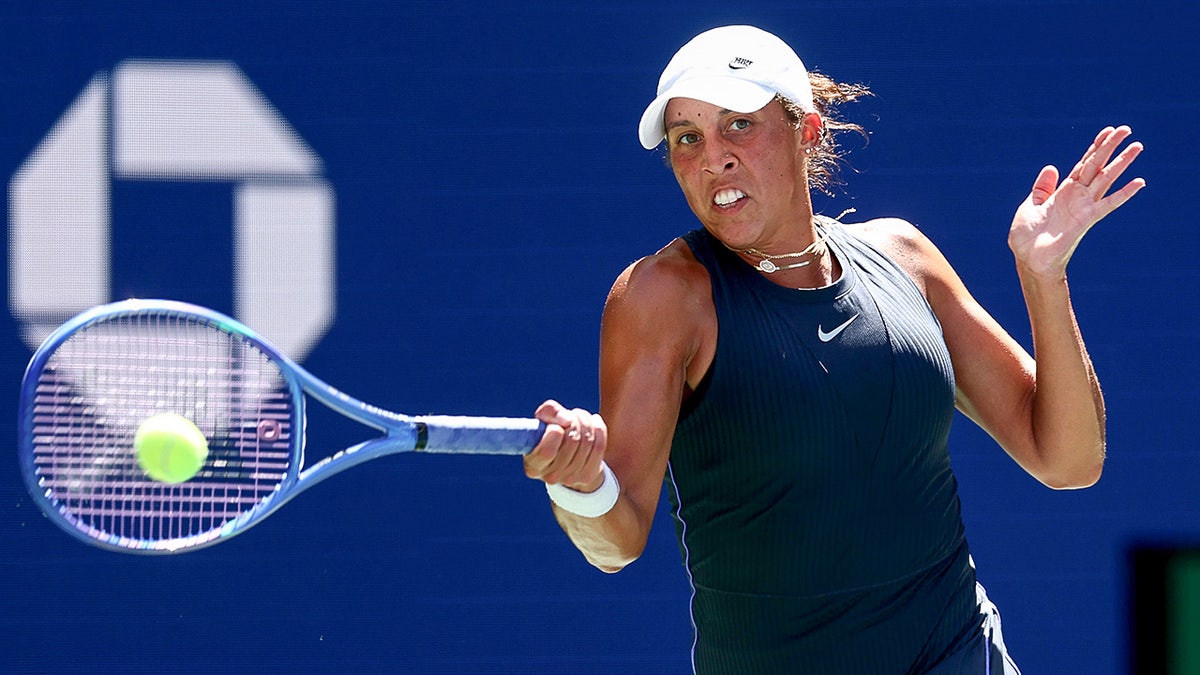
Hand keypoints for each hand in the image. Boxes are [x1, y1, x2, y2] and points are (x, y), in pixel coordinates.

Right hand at [524, 400, 607, 491]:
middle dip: (573, 420)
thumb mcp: (543, 420)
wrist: (568, 455)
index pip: (547, 451)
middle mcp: (550, 476)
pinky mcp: (588, 476)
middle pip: (572, 440)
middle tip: (571, 417)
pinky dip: (598, 429)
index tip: (557, 426)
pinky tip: (594, 423)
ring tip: (580, 418)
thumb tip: (566, 419)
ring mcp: (570, 479)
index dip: (555, 433)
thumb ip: (548, 412)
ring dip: (585, 422)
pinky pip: (599, 446)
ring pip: (587, 440)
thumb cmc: (550, 434)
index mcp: (533, 465)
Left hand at [1008, 126, 1144, 278]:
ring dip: (1121, 163)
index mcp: (1063, 192)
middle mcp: (1077, 196)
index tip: (1108, 131)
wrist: (1028, 259)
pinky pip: (1108, 204)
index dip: (1095, 147)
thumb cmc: (1027, 237)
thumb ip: (1042, 188)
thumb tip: (1051, 167)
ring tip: (1137, 146)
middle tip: (1127, 129)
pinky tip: (1139, 182)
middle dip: (1111, 147)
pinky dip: (1123, 193)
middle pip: (1097, 165)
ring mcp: (1083, 207)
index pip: (1083, 164)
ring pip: (1105, 178)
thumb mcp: (1030, 206)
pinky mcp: (1086, 220)